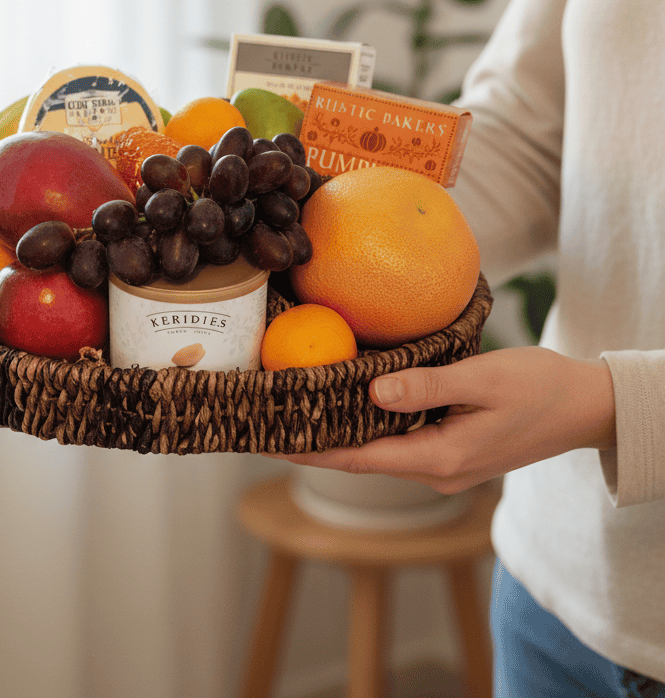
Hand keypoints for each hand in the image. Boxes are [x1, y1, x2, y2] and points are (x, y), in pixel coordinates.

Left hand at [270, 347, 616, 492]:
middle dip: (311, 442)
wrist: (585, 406)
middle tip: (264, 419)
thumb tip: (373, 390)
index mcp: (439, 458)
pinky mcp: (449, 450)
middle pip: (358, 458)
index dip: (307, 451)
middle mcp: (435, 470)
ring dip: (335, 433)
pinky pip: (396, 440)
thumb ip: (427, 386)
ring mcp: (443, 463)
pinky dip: (364, 425)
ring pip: (376, 449)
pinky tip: (343, 404)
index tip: (265, 440)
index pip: (355, 459)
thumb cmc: (539, 387)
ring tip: (290, 410)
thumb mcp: (483, 380)